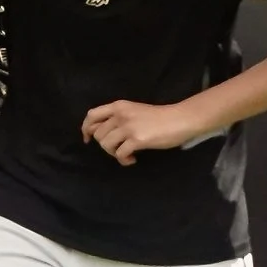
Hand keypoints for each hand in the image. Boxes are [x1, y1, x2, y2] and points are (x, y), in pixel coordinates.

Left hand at [80, 99, 199, 164]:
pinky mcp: (137, 139)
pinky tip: (132, 159)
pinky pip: (120, 154)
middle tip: (119, 149)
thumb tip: (101, 133)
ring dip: (114, 154)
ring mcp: (128, 126)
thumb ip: (118, 118)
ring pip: (106, 145)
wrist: (180, 119)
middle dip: (105, 146)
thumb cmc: (159, 117)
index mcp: (118, 106)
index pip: (91, 115)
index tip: (88, 139)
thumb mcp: (134, 111)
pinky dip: (124, 160)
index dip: (86, 129)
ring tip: (127, 154)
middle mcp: (120, 114)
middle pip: (98, 135)